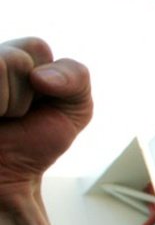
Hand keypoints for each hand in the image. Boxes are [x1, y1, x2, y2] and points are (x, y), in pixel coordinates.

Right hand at [0, 38, 92, 203]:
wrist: (3, 177)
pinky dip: (0, 105)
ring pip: (5, 64)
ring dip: (11, 103)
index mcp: (12, 55)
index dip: (49, 81)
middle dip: (26, 94)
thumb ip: (76, 77)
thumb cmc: (35, 139)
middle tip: (13, 114)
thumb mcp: (74, 108)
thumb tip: (38, 76)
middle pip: (19, 54)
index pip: (36, 47)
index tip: (37, 105)